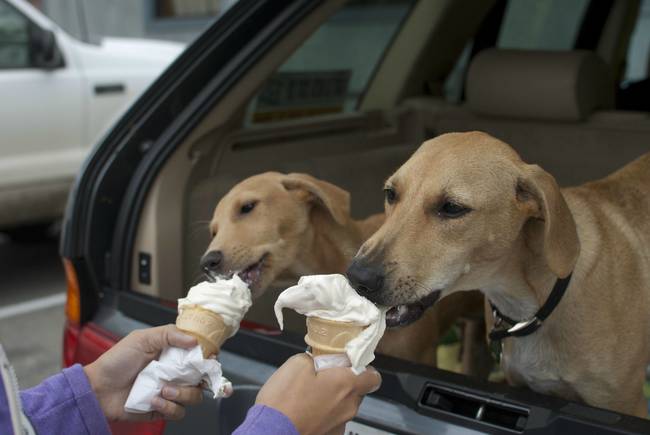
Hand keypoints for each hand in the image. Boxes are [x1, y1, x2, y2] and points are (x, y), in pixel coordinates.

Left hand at [84, 324, 203, 421]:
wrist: (97, 388)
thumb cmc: (116, 361)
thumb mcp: (142, 338)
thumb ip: (170, 334)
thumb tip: (195, 340)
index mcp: (172, 355)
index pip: (199, 357)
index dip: (209, 359)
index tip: (210, 358)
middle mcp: (174, 374)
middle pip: (203, 379)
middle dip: (201, 379)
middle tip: (191, 376)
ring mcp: (169, 393)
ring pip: (194, 397)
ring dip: (183, 394)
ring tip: (164, 389)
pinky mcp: (161, 410)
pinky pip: (178, 412)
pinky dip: (169, 407)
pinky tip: (154, 399)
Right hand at [256, 353, 380, 434]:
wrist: (271, 432)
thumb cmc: (285, 401)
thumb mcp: (297, 363)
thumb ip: (315, 358)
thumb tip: (317, 361)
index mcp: (346, 384)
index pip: (373, 377)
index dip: (363, 368)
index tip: (349, 364)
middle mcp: (349, 406)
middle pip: (356, 390)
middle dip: (341, 382)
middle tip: (321, 376)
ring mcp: (340, 424)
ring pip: (343, 406)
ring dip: (331, 399)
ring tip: (308, 396)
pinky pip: (332, 420)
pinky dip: (322, 415)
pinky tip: (305, 412)